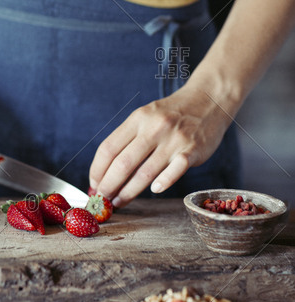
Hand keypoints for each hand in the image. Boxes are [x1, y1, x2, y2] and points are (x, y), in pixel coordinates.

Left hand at [89, 84, 231, 206]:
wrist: (209, 99)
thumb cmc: (172, 114)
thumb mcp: (146, 117)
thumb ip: (128, 140)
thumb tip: (106, 172)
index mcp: (138, 119)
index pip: (108, 148)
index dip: (97, 170)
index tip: (93, 184)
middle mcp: (153, 128)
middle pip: (123, 163)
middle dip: (108, 186)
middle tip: (102, 200)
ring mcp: (174, 139)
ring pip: (145, 173)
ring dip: (128, 192)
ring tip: (119, 202)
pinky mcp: (193, 150)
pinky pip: (175, 170)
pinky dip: (163, 182)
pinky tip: (154, 190)